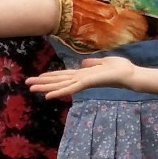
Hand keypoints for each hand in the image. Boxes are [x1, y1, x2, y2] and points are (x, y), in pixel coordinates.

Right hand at [26, 56, 143, 100]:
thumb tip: (83, 64)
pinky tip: (48, 96)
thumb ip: (92, 63)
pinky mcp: (87, 83)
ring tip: (31, 89)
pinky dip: (59, 92)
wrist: (130, 75)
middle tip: (27, 84)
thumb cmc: (120, 69)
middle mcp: (80, 79)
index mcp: (83, 74)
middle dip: (42, 82)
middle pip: (58, 81)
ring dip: (45, 87)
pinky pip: (70, 89)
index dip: (50, 76)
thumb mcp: (103, 62)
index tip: (38, 77)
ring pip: (60, 85)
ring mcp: (82, 82)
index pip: (63, 75)